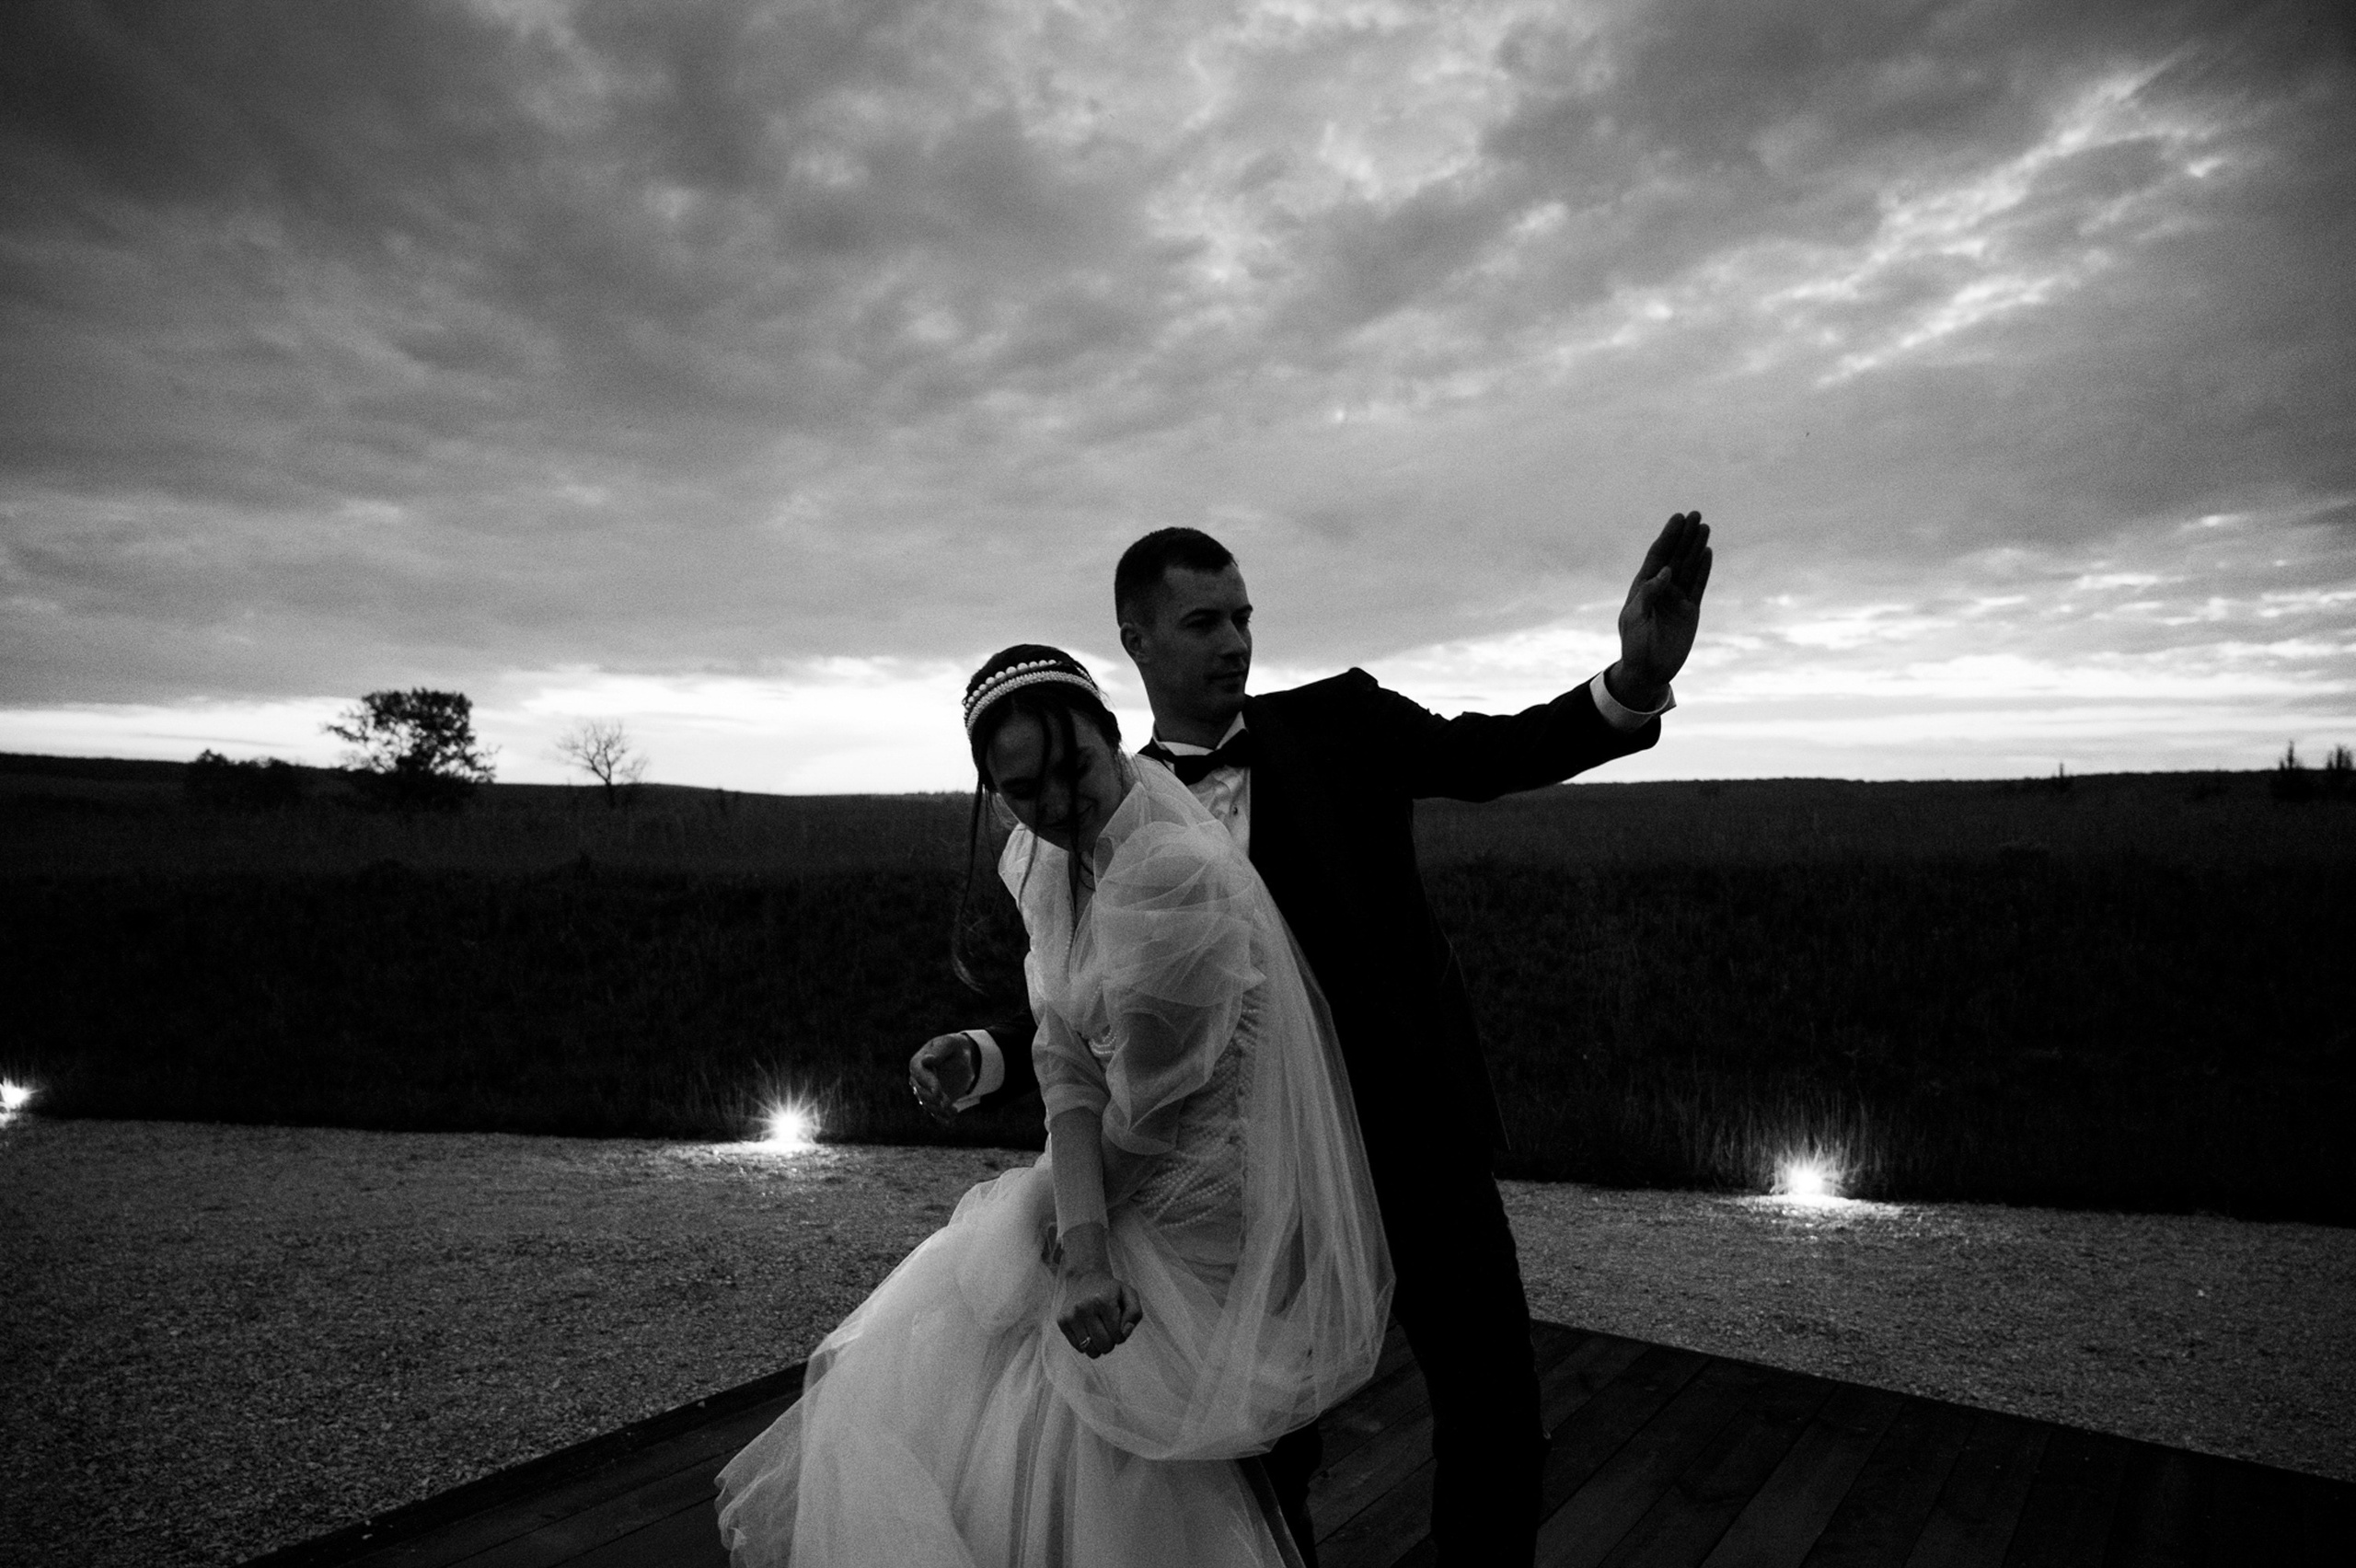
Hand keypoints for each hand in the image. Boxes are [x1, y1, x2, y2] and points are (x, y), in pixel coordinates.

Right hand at [908, 1032, 977, 1122]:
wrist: (963, 1058)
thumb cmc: (954, 1047)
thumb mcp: (949, 1044)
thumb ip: (939, 1052)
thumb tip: (926, 1060)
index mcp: (917, 1062)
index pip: (919, 1074)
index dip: (928, 1084)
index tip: (939, 1092)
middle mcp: (917, 1079)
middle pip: (921, 1092)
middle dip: (934, 1099)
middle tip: (948, 1103)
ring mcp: (925, 1092)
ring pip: (928, 1104)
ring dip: (939, 1110)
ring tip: (953, 1111)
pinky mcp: (935, 1101)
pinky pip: (935, 1112)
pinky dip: (942, 1118)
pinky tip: (950, 1123)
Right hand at [1055, 1263, 1142, 1359]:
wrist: (1085, 1278)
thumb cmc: (1111, 1291)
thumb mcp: (1129, 1295)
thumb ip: (1134, 1314)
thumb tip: (1124, 1333)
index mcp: (1103, 1300)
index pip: (1117, 1336)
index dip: (1121, 1334)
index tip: (1118, 1323)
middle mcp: (1084, 1307)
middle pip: (1104, 1345)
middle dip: (1110, 1342)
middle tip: (1108, 1328)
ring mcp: (1071, 1315)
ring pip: (1090, 1350)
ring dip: (1098, 1346)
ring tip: (1099, 1331)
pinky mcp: (1062, 1321)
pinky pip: (1078, 1347)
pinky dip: (1086, 1344)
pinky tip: (1088, 1330)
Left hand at [1610, 511, 1712, 710]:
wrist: (1648, 671)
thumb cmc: (1634, 644)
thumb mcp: (1635, 618)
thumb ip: (1648, 594)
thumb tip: (1665, 572)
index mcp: (1643, 586)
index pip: (1657, 556)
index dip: (1667, 536)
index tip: (1677, 518)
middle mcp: (1661, 588)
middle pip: (1675, 556)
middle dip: (1684, 536)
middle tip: (1695, 514)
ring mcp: (1677, 598)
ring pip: (1689, 567)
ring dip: (1696, 547)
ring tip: (1704, 527)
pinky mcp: (1690, 610)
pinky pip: (1699, 584)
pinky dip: (1704, 569)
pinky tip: (1708, 552)